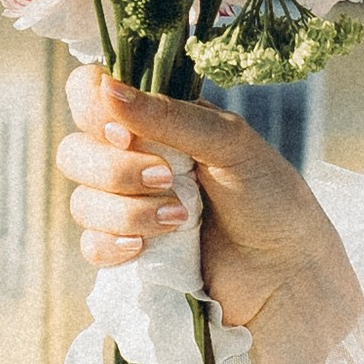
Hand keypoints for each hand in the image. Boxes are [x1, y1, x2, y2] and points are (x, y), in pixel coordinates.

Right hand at [56, 67, 360, 350]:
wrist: (289, 274)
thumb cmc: (272, 199)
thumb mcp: (230, 144)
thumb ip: (169, 117)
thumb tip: (107, 89)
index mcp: (158, 121)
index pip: (90, 94)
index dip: (93, 109)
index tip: (124, 131)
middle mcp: (136, 160)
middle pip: (74, 151)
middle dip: (114, 168)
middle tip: (168, 178)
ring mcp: (129, 209)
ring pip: (81, 202)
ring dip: (126, 210)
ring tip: (181, 219)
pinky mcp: (131, 255)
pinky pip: (91, 246)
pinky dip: (113, 244)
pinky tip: (146, 248)